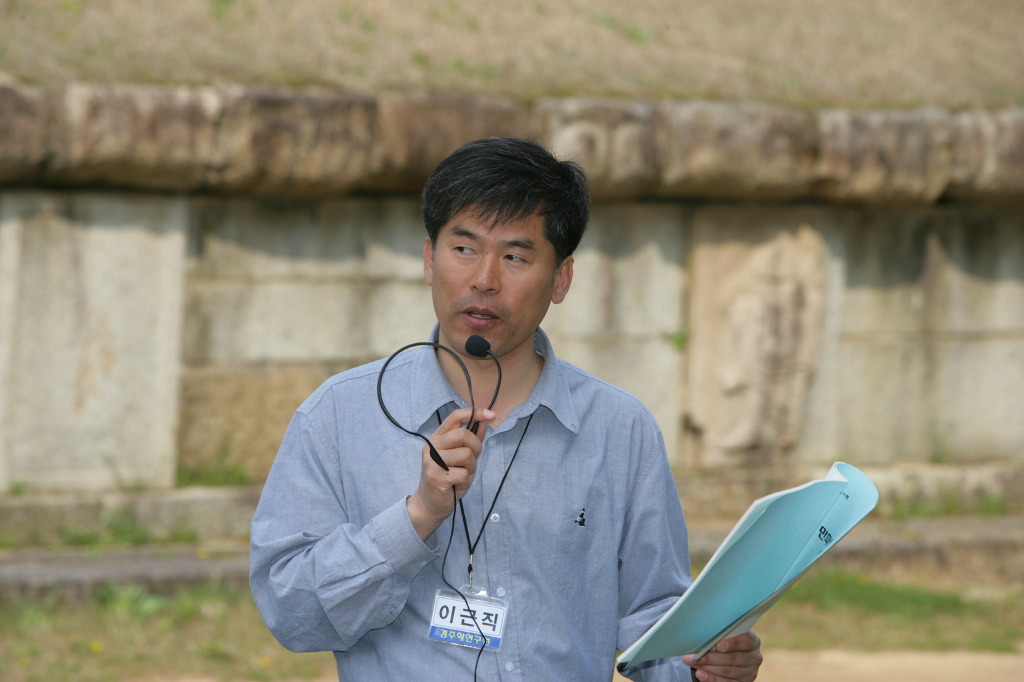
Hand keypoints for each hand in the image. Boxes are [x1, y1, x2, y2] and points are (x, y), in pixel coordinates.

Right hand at [407, 406, 494, 539]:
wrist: (430, 504)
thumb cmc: (447, 478)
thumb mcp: (461, 457)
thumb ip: (471, 440)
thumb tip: (485, 422)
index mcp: (437, 438)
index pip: (455, 416)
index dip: (474, 412)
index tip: (491, 414)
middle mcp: (432, 446)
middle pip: (463, 434)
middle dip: (476, 447)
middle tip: (472, 460)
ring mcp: (432, 461)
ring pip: (466, 455)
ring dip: (470, 467)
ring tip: (461, 474)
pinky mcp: (435, 477)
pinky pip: (463, 473)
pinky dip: (465, 480)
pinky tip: (456, 484)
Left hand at [683, 631, 762, 681]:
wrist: (727, 655)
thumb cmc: (723, 639)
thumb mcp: (725, 633)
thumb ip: (720, 632)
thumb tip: (701, 632)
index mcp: (752, 641)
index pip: (746, 641)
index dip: (733, 643)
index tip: (718, 645)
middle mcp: (754, 657)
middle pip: (732, 658)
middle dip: (710, 657)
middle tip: (693, 656)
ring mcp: (750, 672)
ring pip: (727, 671)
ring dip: (707, 668)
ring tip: (693, 663)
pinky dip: (711, 678)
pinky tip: (700, 674)